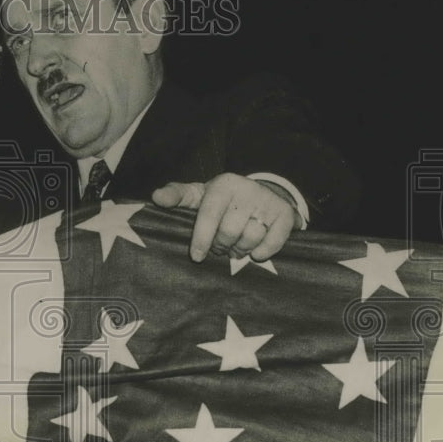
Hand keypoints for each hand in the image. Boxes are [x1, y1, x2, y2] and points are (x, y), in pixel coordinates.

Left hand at [152, 173, 301, 262]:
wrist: (261, 195)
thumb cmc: (221, 200)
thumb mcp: (198, 195)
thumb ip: (176, 196)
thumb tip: (156, 197)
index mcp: (223, 184)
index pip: (209, 215)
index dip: (201, 239)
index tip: (197, 256)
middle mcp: (247, 189)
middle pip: (229, 231)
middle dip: (221, 246)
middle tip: (219, 247)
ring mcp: (268, 201)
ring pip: (250, 238)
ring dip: (240, 250)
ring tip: (235, 248)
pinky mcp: (285, 215)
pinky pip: (272, 242)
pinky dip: (262, 252)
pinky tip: (255, 251)